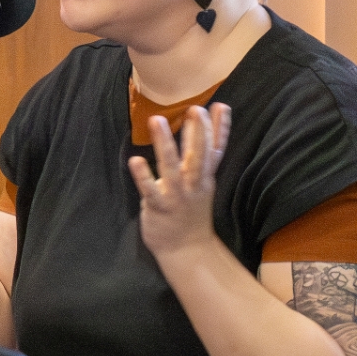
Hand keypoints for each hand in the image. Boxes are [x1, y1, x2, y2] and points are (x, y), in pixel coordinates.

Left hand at [127, 103, 230, 259]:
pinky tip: (135, 160)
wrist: (187, 250)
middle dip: (198, 133)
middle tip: (195, 109)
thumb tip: (199, 126)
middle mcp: (193, 184)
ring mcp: (176, 195)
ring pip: (172, 167)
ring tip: (156, 120)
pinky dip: (143, 176)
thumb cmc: (190, 210)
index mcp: (204, 177)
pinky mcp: (159, 207)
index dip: (221, 129)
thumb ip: (199, 155)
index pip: (216, 150)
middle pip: (199, 156)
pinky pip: (150, 190)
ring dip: (165, 144)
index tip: (221, 106)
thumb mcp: (201, 182)